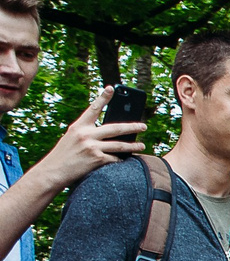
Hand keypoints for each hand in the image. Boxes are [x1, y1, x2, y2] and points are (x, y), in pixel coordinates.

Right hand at [20, 89, 145, 195]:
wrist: (53, 171)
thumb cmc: (64, 155)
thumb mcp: (72, 138)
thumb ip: (88, 132)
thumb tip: (112, 132)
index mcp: (78, 126)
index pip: (93, 109)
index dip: (103, 98)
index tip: (112, 88)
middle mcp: (86, 134)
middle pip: (116, 128)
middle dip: (133, 127)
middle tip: (144, 126)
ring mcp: (92, 147)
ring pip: (120, 145)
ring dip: (133, 145)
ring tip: (142, 145)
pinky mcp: (97, 159)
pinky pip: (115, 158)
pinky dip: (121, 159)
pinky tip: (126, 160)